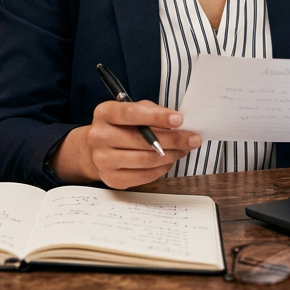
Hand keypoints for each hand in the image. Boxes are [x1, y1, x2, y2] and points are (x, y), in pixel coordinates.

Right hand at [52, 100, 200, 188]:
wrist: (97, 149)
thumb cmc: (122, 126)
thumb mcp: (134, 110)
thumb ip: (152, 112)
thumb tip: (177, 123)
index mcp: (104, 113)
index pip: (131, 114)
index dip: (157, 117)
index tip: (179, 120)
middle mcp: (99, 136)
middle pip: (142, 140)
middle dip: (173, 140)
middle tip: (192, 139)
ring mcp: (103, 160)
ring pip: (145, 160)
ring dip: (171, 155)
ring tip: (183, 149)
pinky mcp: (111, 179)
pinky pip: (144, 176)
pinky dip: (162, 168)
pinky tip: (170, 161)